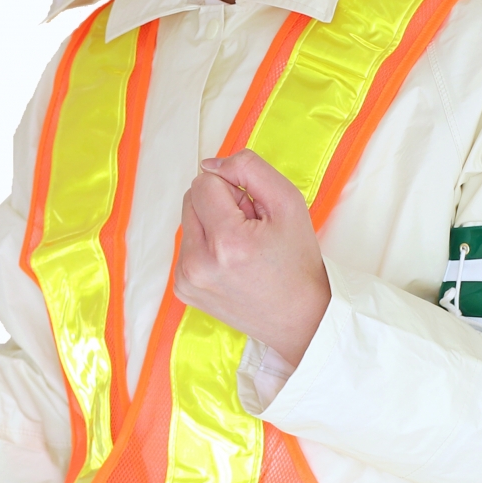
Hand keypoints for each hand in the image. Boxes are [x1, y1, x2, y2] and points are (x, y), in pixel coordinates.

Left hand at [175, 150, 330, 365]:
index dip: (233, 190)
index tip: (253, 212)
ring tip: (242, 249)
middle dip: (220, 205)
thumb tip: (209, 164)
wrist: (299, 318)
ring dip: (212, 225)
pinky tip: (231, 264)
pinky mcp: (182, 289)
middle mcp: (197, 263)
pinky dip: (207, 247)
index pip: (204, 182)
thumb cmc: (297, 261)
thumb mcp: (288, 202)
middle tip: (250, 230)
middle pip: (191, 199)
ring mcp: (186, 279)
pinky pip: (187, 245)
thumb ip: (249, 169)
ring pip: (188, 220)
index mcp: (226, 242)